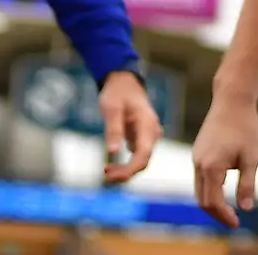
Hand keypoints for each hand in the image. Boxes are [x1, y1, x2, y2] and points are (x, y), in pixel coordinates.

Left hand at [97, 69, 161, 183]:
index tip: (111, 176)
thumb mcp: (111, 108)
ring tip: (105, 171)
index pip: (143, 155)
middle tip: (104, 176)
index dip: (129, 170)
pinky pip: (138, 156)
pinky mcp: (143, 138)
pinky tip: (111, 165)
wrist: (123, 81)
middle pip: (143, 161)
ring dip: (125, 170)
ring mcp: (149, 135)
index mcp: (147, 124)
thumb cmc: (117, 93)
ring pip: (141, 160)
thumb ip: (114, 129)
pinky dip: (126, 164)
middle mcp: (152, 132)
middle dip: (125, 173)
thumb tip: (113, 152)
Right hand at [191, 90, 257, 228]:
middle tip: (234, 220)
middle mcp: (199, 164)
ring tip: (228, 209)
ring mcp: (196, 157)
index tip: (237, 222)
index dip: (225, 216)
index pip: (213, 202)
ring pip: (199, 189)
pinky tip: (223, 189)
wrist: (232, 99)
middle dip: (217, 213)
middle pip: (202, 199)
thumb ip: (247, 184)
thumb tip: (245, 208)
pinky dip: (209, 189)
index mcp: (211, 167)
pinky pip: (200, 177)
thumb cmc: (245, 126)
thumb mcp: (252, 157)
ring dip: (212, 202)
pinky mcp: (198, 151)